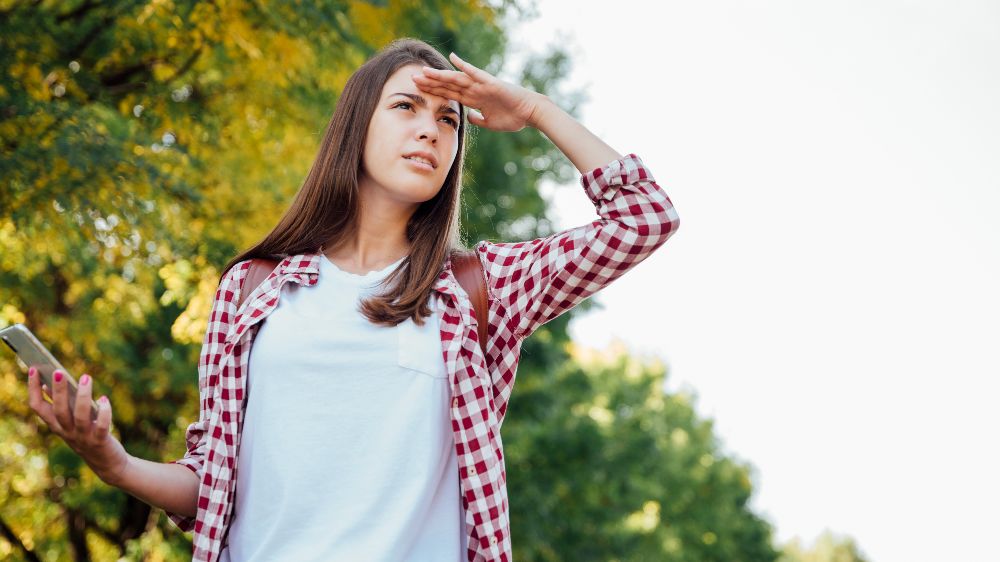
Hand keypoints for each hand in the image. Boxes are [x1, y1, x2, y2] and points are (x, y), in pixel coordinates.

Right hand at [27, 367, 129, 485]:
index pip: (37, 407)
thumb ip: (61, 407)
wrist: (107, 464)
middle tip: (58, 371)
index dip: (33, 389)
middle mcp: (67, 432)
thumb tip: (49, 384)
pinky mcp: (100, 442)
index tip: (34, 369)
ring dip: (83, 396)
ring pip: (80, 416)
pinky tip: (104, 399)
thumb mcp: (71, 422)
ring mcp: (83, 438)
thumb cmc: (88, 435)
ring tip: (86, 377)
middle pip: (58, 411)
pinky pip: (102, 426)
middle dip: (57, 391)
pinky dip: (104, 412)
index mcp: (56, 426)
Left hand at [411, 52, 548, 132]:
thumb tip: (468, 118)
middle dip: (430, 82)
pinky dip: (464, 66)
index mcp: (474, 99)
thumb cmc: (513, 118)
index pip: (449, 93)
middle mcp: (475, 89)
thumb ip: (477, 119)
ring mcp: (481, 85)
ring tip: (424, 72)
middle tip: (412, 78)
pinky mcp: (490, 82)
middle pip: (448, 85)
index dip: (434, 91)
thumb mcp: (490, 123)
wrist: (529, 113)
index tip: (418, 90)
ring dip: (440, 75)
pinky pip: (475, 72)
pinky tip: (453, 58)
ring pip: (456, 79)